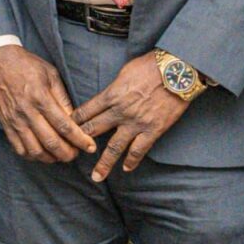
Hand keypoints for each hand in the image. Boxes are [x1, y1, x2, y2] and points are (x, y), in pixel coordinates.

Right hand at [0, 45, 95, 163]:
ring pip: (35, 150)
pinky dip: (32, 156)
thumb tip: (74, 118)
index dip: (79, 140)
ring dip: (50, 158)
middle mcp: (27, 112)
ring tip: (60, 155)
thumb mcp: (51, 74)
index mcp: (41, 97)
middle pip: (51, 142)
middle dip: (67, 154)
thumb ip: (62, 98)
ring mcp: (14, 120)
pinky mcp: (5, 124)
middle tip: (76, 154)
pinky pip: (18, 148)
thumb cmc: (26, 65)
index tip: (90, 147)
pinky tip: (41, 153)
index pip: (64, 126)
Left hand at [72, 52, 188, 181]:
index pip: (86, 111)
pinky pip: (139, 150)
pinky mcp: (153, 130)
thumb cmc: (151, 66)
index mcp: (111, 94)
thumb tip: (108, 96)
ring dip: (104, 163)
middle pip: (94, 130)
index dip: (74, 121)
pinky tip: (126, 168)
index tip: (66, 130)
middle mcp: (120, 111)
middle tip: (72, 154)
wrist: (177, 70)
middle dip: (80, 143)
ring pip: (114, 147)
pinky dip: (132, 160)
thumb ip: (114, 87)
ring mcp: (136, 122)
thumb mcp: (125, 72)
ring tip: (97, 177)